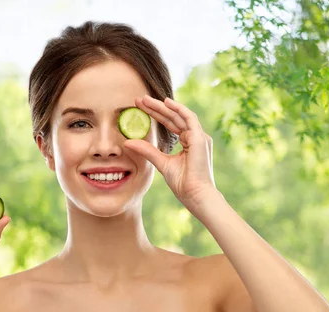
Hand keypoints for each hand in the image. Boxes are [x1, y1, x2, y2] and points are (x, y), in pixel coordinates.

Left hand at [124, 95, 216, 212]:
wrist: (195, 195)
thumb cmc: (183, 183)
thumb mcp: (161, 162)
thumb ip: (147, 150)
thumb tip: (128, 142)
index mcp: (188, 143)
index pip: (170, 124)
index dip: (155, 115)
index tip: (139, 108)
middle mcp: (195, 137)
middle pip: (172, 117)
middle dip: (155, 108)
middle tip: (139, 99)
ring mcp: (199, 137)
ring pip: (178, 115)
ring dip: (162, 106)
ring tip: (146, 99)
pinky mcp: (200, 138)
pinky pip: (189, 118)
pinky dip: (178, 109)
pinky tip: (166, 102)